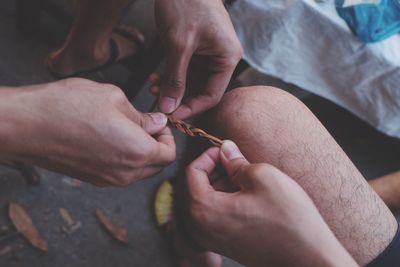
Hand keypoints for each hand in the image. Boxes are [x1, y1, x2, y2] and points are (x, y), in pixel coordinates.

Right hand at [0, 78, 175, 185]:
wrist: (26, 125)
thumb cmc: (67, 107)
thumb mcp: (114, 98)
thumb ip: (141, 116)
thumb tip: (156, 123)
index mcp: (137, 152)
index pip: (169, 154)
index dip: (168, 136)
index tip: (158, 123)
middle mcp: (125, 173)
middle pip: (156, 166)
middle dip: (158, 146)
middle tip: (145, 125)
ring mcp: (107, 179)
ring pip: (139, 172)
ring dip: (141, 154)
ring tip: (126, 130)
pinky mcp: (92, 179)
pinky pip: (120, 173)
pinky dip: (124, 160)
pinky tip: (110, 139)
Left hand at [154, 0, 242, 118]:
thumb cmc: (185, 3)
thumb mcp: (178, 45)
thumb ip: (175, 79)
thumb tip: (170, 107)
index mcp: (227, 57)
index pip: (212, 95)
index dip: (192, 107)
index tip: (173, 115)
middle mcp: (221, 57)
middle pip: (202, 89)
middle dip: (179, 96)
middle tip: (159, 100)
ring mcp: (209, 52)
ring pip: (191, 80)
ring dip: (172, 86)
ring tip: (154, 87)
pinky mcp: (196, 47)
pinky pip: (185, 69)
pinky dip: (171, 75)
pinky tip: (156, 77)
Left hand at [185, 141, 357, 266]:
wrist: (309, 259)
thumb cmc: (288, 219)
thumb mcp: (263, 177)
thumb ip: (236, 161)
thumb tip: (225, 149)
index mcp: (203, 210)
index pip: (192, 172)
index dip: (208, 156)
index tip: (225, 150)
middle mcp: (201, 228)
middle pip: (197, 187)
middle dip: (216, 171)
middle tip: (239, 163)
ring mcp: (212, 240)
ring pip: (208, 201)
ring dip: (223, 186)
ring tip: (248, 181)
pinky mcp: (225, 245)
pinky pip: (217, 215)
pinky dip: (228, 201)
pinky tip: (250, 198)